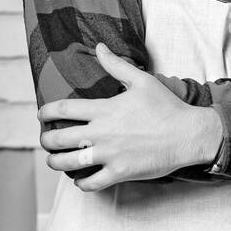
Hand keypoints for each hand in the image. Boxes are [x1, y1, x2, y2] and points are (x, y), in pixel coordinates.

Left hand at [37, 42, 223, 191]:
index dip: (46, 112)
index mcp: (105, 109)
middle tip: (45, 140)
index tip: (42, 115)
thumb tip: (98, 47)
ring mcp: (110, 155)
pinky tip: (80, 179)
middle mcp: (102, 133)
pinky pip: (92, 183)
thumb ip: (116, 65)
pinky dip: (81, 183)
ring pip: (70, 163)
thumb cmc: (166, 107)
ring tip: (54, 160)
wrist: (188, 134)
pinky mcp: (120, 173)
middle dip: (46, 140)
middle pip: (60, 138)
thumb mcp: (141, 80)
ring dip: (56, 162)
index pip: (64, 109)